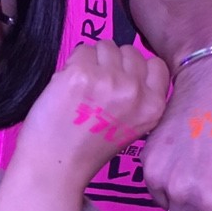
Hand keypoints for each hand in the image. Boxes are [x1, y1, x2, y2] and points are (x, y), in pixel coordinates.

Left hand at [14, 41, 168, 191]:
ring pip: (106, 46)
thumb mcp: (131, 126)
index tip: (121, 78)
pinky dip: (72, 63)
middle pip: (130, 51)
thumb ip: (137, 98)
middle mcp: (135, 91)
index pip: (156, 65)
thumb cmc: (88, 148)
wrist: (55, 164)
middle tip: (97, 87)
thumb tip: (127, 67)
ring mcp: (109, 80)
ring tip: (82, 86)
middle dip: (112, 62)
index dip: (136, 67)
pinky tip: (67, 86)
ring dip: (92, 59)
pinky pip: (82, 50)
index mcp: (153, 107)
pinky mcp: (81, 73)